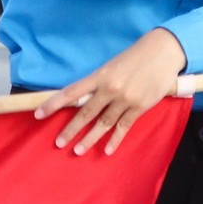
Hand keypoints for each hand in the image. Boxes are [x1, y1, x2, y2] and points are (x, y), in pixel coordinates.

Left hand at [34, 29, 186, 155]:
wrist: (163, 53)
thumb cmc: (135, 56)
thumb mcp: (112, 65)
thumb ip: (98, 82)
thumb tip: (82, 99)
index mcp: (100, 75)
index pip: (71, 92)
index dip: (53, 104)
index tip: (39, 114)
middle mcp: (110, 88)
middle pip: (86, 113)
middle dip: (71, 129)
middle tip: (59, 142)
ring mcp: (125, 99)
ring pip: (103, 123)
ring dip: (89, 138)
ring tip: (78, 150)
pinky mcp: (140, 107)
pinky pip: (124, 127)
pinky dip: (114, 140)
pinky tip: (106, 150)